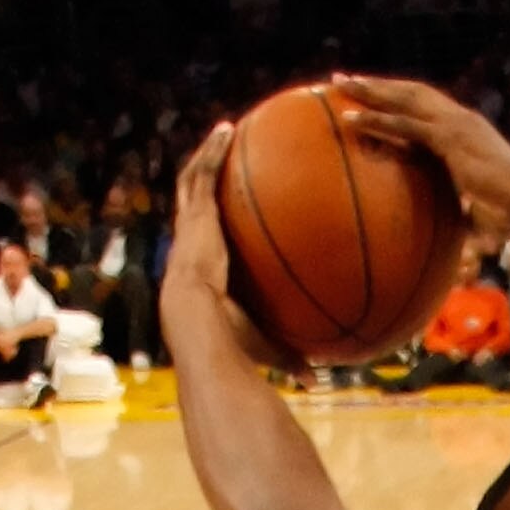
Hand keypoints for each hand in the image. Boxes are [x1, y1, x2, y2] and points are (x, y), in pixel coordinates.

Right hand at [160, 123, 297, 366]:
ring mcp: (191, 226)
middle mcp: (191, 243)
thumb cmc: (226, 340)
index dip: (212, 228)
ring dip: (208, 155)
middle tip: (222, 163)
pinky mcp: (196, 212)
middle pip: (196, 206)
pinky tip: (228, 129)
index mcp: (202, 271)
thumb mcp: (265, 345)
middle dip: (206, 183)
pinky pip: (203, 172)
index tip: (224, 217)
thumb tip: (318, 380)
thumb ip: (291, 356)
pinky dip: (213, 150)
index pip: (207, 245)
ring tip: (226, 132)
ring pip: (195, 180)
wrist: (198, 321)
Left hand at [334, 74, 509, 238]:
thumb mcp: (483, 211)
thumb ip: (467, 213)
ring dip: (370, 91)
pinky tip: (351, 118)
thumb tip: (462, 237)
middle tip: (347, 80)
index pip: (428, 106)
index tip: (377, 96)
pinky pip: (404, 124)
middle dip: (378, 84)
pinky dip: (377, 119)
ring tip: (340, 86)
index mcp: (469, 130)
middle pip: (411, 92)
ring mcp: (454, 125)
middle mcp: (460, 119)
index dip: (400, 99)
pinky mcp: (449, 138)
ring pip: (403, 98)